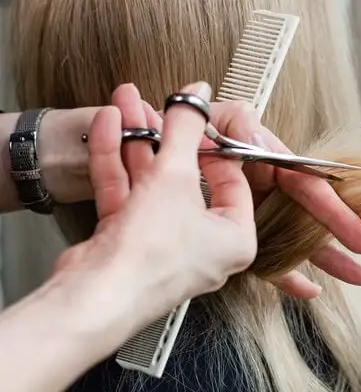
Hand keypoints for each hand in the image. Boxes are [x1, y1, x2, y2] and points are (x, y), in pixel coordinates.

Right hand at [53, 82, 256, 319]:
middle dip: (166, 135)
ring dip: (137, 141)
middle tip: (157, 105)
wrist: (95, 296)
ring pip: (152, 183)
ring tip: (125, 105)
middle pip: (187, 178)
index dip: (214, 146)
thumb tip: (196, 94)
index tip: (199, 120)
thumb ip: (186, 129)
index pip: (233, 181)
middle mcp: (202, 245)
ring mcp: (162, 245)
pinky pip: (127, 195)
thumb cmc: (151, 254)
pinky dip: (116, 162)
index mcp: (234, 238)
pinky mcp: (127, 244)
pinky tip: (107, 128)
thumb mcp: (175, 175)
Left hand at [139, 97, 360, 298]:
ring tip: (360, 276)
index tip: (360, 235)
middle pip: (315, 212)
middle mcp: (266, 186)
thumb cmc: (191, 136)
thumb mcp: (211, 128)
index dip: (336, 211)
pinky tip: (308, 290)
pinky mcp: (237, 234)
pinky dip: (287, 273)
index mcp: (266, 161)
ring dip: (330, 256)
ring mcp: (254, 212)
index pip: (307, 186)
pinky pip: (265, 257)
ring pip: (298, 237)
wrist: (151, 167)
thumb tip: (253, 126)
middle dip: (353, 231)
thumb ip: (235, 125)